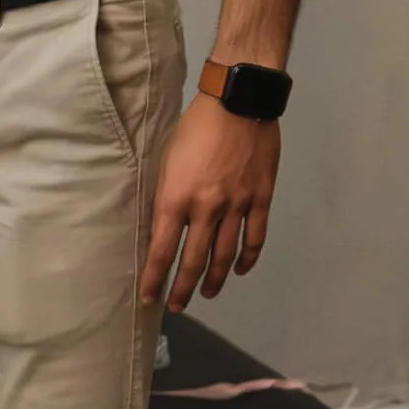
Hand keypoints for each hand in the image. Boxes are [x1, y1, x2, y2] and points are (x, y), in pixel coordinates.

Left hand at [139, 95, 280, 312]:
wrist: (238, 102)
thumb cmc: (195, 126)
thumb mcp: (167, 159)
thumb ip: (167, 195)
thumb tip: (163, 225)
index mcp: (176, 197)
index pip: (161, 250)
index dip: (154, 278)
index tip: (148, 298)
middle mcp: (205, 208)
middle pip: (192, 261)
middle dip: (182, 289)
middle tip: (176, 306)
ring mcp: (236, 206)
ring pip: (224, 256)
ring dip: (213, 280)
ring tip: (205, 294)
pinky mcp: (260, 199)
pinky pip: (254, 238)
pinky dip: (246, 259)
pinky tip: (238, 270)